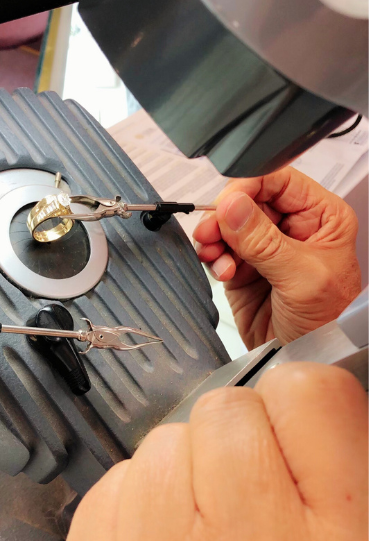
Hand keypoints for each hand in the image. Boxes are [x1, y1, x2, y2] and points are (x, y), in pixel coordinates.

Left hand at [55, 363, 366, 540]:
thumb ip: (348, 468)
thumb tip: (296, 383)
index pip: (305, 396)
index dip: (306, 416)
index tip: (305, 447)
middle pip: (221, 413)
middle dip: (244, 449)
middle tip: (262, 513)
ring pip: (158, 446)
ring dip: (187, 480)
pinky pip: (110, 491)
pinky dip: (139, 513)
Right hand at [192, 167, 360, 347]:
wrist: (307, 359)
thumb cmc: (328, 321)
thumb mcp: (302, 278)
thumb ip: (264, 242)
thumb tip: (233, 207)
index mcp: (320, 217)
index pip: (278, 181)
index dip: (248, 188)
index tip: (226, 205)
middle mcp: (292, 228)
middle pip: (246, 201)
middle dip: (225, 218)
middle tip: (212, 234)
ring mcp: (265, 248)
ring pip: (227, 225)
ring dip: (216, 240)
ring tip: (217, 258)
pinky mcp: (243, 268)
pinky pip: (219, 250)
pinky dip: (214, 259)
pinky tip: (223, 272)